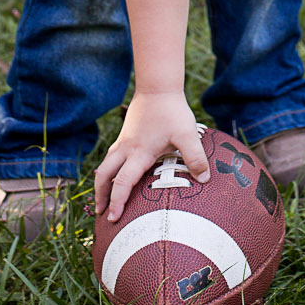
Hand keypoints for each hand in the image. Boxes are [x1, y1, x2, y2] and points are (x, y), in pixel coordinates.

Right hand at [93, 91, 209, 223]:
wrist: (157, 86)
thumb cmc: (172, 111)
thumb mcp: (187, 135)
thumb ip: (195, 157)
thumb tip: (204, 179)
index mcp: (139, 154)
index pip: (123, 183)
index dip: (116, 202)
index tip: (112, 217)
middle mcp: (126, 149)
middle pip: (104, 176)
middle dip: (100, 195)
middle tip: (100, 212)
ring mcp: (124, 141)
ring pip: (105, 165)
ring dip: (101, 182)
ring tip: (102, 196)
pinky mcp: (126, 134)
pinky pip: (111, 155)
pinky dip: (108, 168)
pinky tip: (115, 170)